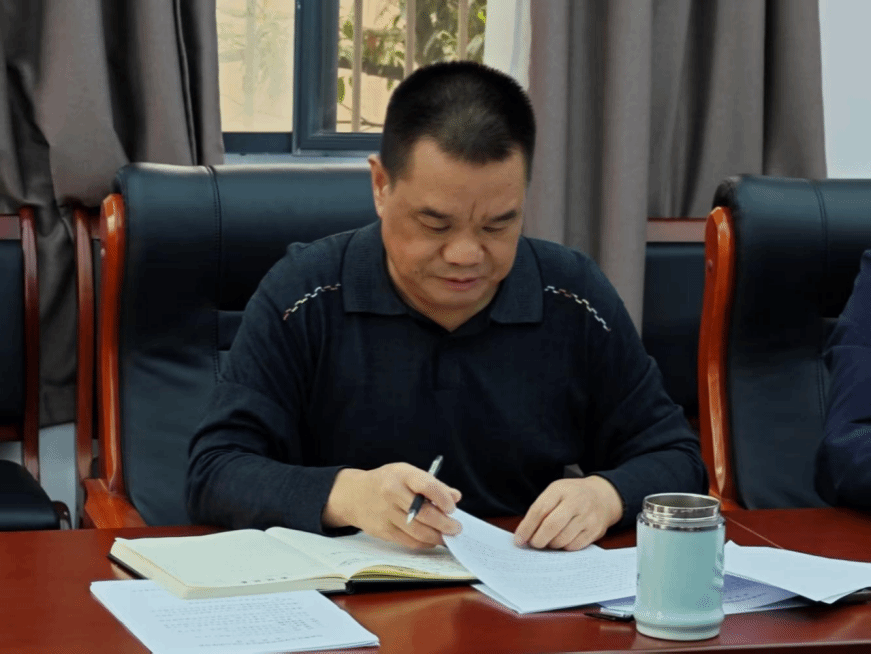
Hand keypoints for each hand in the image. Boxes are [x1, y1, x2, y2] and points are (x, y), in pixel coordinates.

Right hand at [322, 463, 461, 548]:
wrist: (355, 495)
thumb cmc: (386, 482)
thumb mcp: (407, 473)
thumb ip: (432, 484)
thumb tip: (455, 497)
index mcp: (401, 475)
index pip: (427, 486)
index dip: (443, 499)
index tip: (452, 508)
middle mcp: (392, 493)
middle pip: (424, 513)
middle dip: (445, 523)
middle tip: (456, 527)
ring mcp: (386, 513)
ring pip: (418, 531)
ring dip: (437, 537)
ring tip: (447, 536)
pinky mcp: (383, 530)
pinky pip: (409, 541)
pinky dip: (424, 543)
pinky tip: (432, 539)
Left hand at [514, 476, 622, 550]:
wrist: (603, 496)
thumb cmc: (572, 495)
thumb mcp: (555, 492)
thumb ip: (540, 509)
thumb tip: (523, 534)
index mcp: (561, 489)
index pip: (540, 509)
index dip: (527, 527)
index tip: (519, 539)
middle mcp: (576, 502)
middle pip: (551, 526)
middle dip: (538, 539)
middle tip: (533, 543)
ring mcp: (588, 517)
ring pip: (562, 539)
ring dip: (550, 544)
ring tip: (548, 540)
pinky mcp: (595, 531)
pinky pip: (574, 547)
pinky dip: (564, 547)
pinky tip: (562, 541)